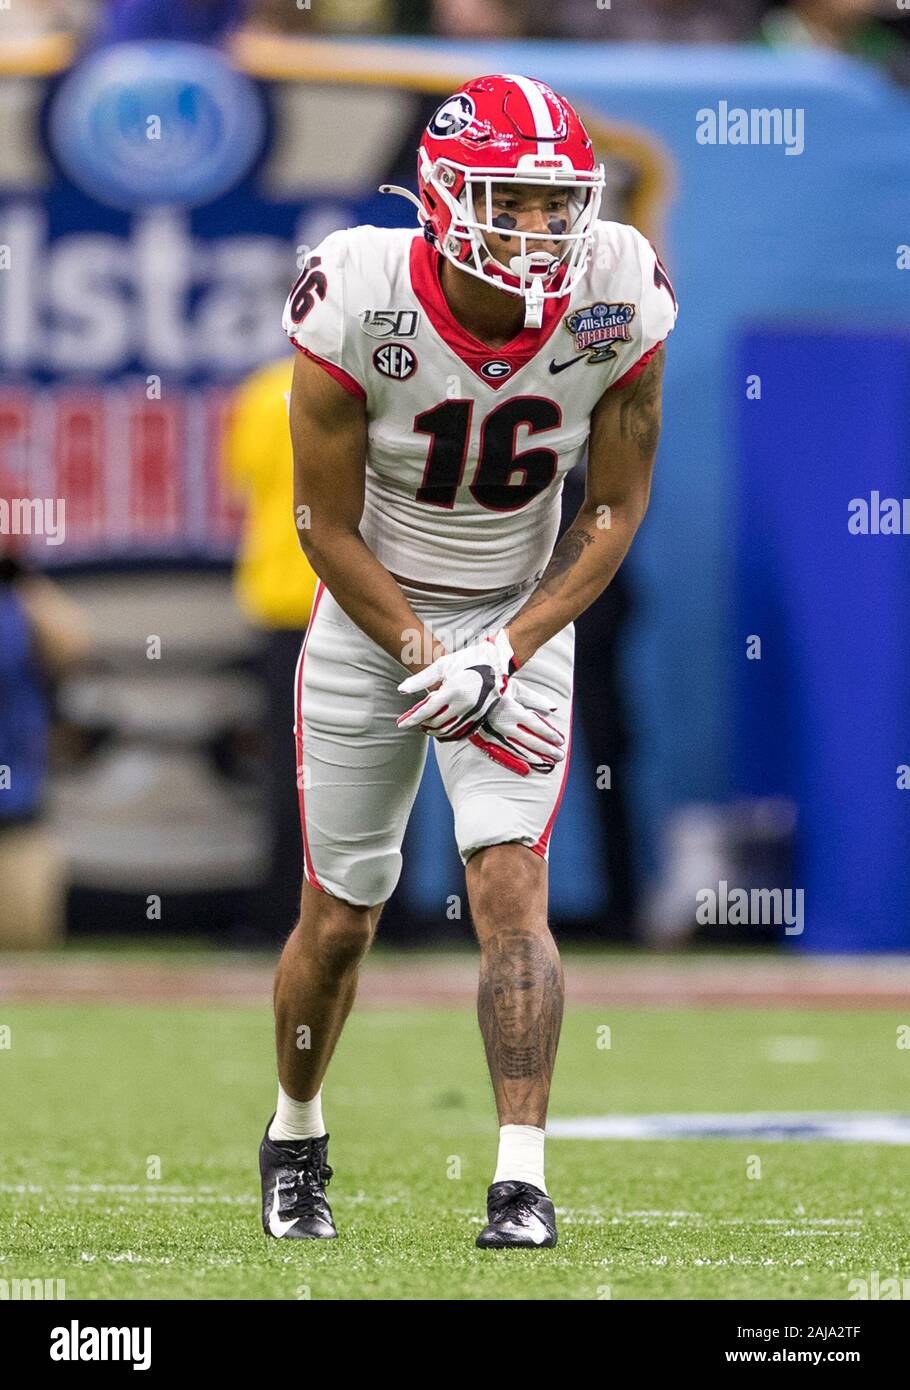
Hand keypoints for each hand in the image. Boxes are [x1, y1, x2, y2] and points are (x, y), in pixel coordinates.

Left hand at [396, 629, 514, 739]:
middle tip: (413, 720)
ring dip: (434, 731)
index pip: (427, 711)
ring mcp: (474, 712)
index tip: (401, 724)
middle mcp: (465, 704)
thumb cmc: (468, 659)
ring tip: (425, 725)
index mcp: (454, 690)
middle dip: (422, 724)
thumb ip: (421, 679)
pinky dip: (448, 734)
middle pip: (436, 723)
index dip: (412, 719)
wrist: (498, 661)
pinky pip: (461, 732)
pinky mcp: (481, 715)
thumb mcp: (442, 665)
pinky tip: (441, 730)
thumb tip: (401, 689)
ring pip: (448, 730)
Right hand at [471, 680, 565, 775]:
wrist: (465, 695)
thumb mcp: (515, 689)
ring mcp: (495, 734)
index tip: (560, 740)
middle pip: (530, 740)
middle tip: (559, 756)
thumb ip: (535, 698)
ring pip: (519, 750)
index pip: (536, 726)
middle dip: (547, 749)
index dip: (549, 734)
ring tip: (548, 763)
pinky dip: (517, 761)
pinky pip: (505, 754)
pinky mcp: (487, 741)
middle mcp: (505, 725)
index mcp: (512, 710)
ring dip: (535, 758)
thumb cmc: (493, 689)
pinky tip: (527, 767)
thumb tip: (553, 706)